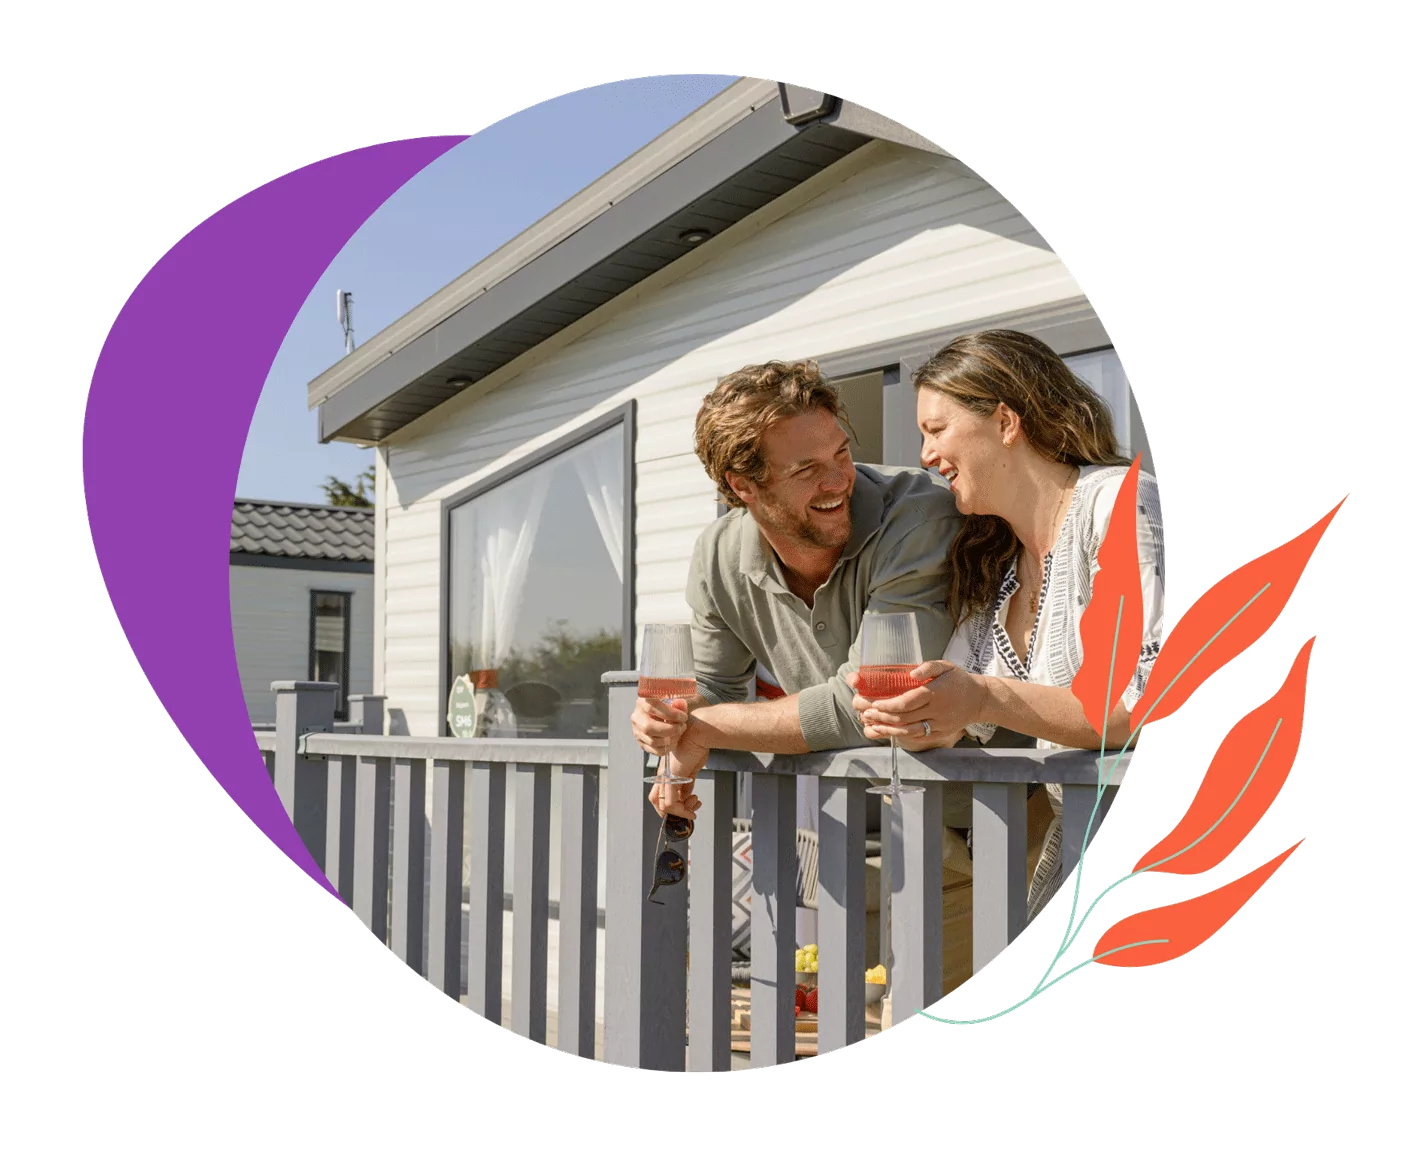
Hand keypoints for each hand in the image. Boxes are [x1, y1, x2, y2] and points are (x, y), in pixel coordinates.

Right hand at [631, 695, 688, 755]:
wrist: (659, 716)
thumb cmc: (669, 707)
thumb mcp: (673, 701)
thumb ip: (679, 704)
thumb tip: (681, 704)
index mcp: (643, 701)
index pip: (652, 707)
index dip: (670, 714)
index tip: (684, 717)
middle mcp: (637, 716)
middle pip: (649, 727)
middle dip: (670, 729)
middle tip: (682, 727)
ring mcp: (637, 730)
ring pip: (652, 741)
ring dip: (670, 739)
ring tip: (679, 733)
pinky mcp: (641, 742)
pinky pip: (654, 750)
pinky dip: (666, 748)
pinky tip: (673, 742)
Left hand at [648, 720, 710, 820]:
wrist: (698, 732)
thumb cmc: (697, 745)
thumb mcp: (692, 769)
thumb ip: (688, 783)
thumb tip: (688, 795)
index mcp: (667, 772)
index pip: (661, 794)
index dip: (674, 805)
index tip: (690, 805)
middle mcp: (663, 775)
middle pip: (656, 801)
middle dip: (672, 813)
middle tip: (689, 813)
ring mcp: (666, 777)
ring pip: (662, 805)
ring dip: (680, 813)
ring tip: (693, 809)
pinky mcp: (671, 779)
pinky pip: (670, 803)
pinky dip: (681, 811)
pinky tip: (692, 810)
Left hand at [849, 661, 985, 748]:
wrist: (980, 699)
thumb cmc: (958, 680)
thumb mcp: (946, 666)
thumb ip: (929, 667)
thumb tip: (911, 674)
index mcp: (935, 693)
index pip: (907, 702)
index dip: (888, 706)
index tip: (874, 704)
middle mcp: (936, 711)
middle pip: (904, 718)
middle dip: (882, 717)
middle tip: (866, 714)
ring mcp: (939, 724)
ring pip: (910, 731)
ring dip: (888, 729)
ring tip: (872, 725)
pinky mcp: (941, 733)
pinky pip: (918, 737)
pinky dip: (901, 736)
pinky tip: (889, 732)